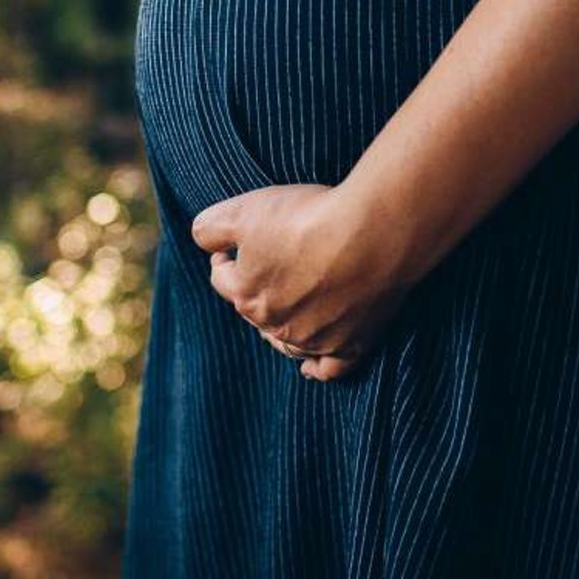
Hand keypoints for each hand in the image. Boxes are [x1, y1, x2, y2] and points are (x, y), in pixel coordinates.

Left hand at [189, 182, 419, 380]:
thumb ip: (209, 228)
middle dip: (255, 289)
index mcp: (247, 295)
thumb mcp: (244, 209)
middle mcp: (276, 325)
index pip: (221, 279)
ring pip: (286, 342)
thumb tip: (205, 241)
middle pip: (254, 311)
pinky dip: (317, 367)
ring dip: (279, 328)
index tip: (236, 243)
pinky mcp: (352, 343)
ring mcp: (315, 339)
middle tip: (272, 262)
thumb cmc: (309, 217)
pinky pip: (329, 368)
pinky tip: (310, 368)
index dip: (225, 256)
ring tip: (285, 307)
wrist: (374, 231)